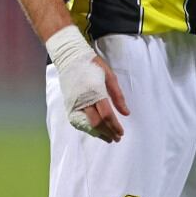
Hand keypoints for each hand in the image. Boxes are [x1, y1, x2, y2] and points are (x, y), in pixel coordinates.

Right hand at [47, 24, 130, 142]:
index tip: (121, 133)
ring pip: (86, 125)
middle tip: (116, 138)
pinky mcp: (68, 105)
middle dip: (108, 133)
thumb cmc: (92, 65)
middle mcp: (83, 100)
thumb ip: (118, 96)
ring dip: (98, 134)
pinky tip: (95, 131)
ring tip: (108, 137)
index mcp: (95, 91)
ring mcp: (74, 103)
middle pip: (96, 123)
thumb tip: (126, 113)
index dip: (115, 126)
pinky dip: (87, 129)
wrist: (70, 58)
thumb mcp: (109, 76)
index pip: (107, 115)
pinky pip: (77, 122)